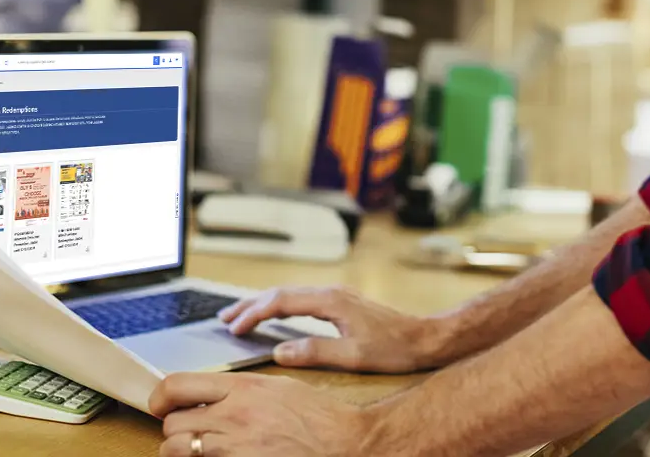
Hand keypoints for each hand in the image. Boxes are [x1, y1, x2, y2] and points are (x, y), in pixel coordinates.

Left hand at [150, 373, 368, 456]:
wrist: (343, 442)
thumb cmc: (317, 414)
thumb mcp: (275, 385)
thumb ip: (237, 388)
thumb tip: (206, 392)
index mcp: (242, 388)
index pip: (176, 386)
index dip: (160, 397)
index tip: (161, 404)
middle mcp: (233, 416)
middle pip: (172, 423)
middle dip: (175, 428)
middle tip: (188, 428)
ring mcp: (235, 448)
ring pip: (178, 450)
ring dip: (181, 450)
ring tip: (197, 448)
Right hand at [218, 287, 446, 373]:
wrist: (425, 338)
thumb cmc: (394, 349)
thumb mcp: (354, 357)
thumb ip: (315, 353)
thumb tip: (280, 352)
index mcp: (331, 302)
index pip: (281, 302)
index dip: (254, 314)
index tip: (234, 328)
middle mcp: (331, 293)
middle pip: (281, 293)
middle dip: (250, 304)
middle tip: (223, 318)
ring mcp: (337, 295)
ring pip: (290, 294)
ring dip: (263, 303)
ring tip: (240, 315)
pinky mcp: (342, 302)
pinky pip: (301, 299)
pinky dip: (280, 306)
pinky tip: (274, 315)